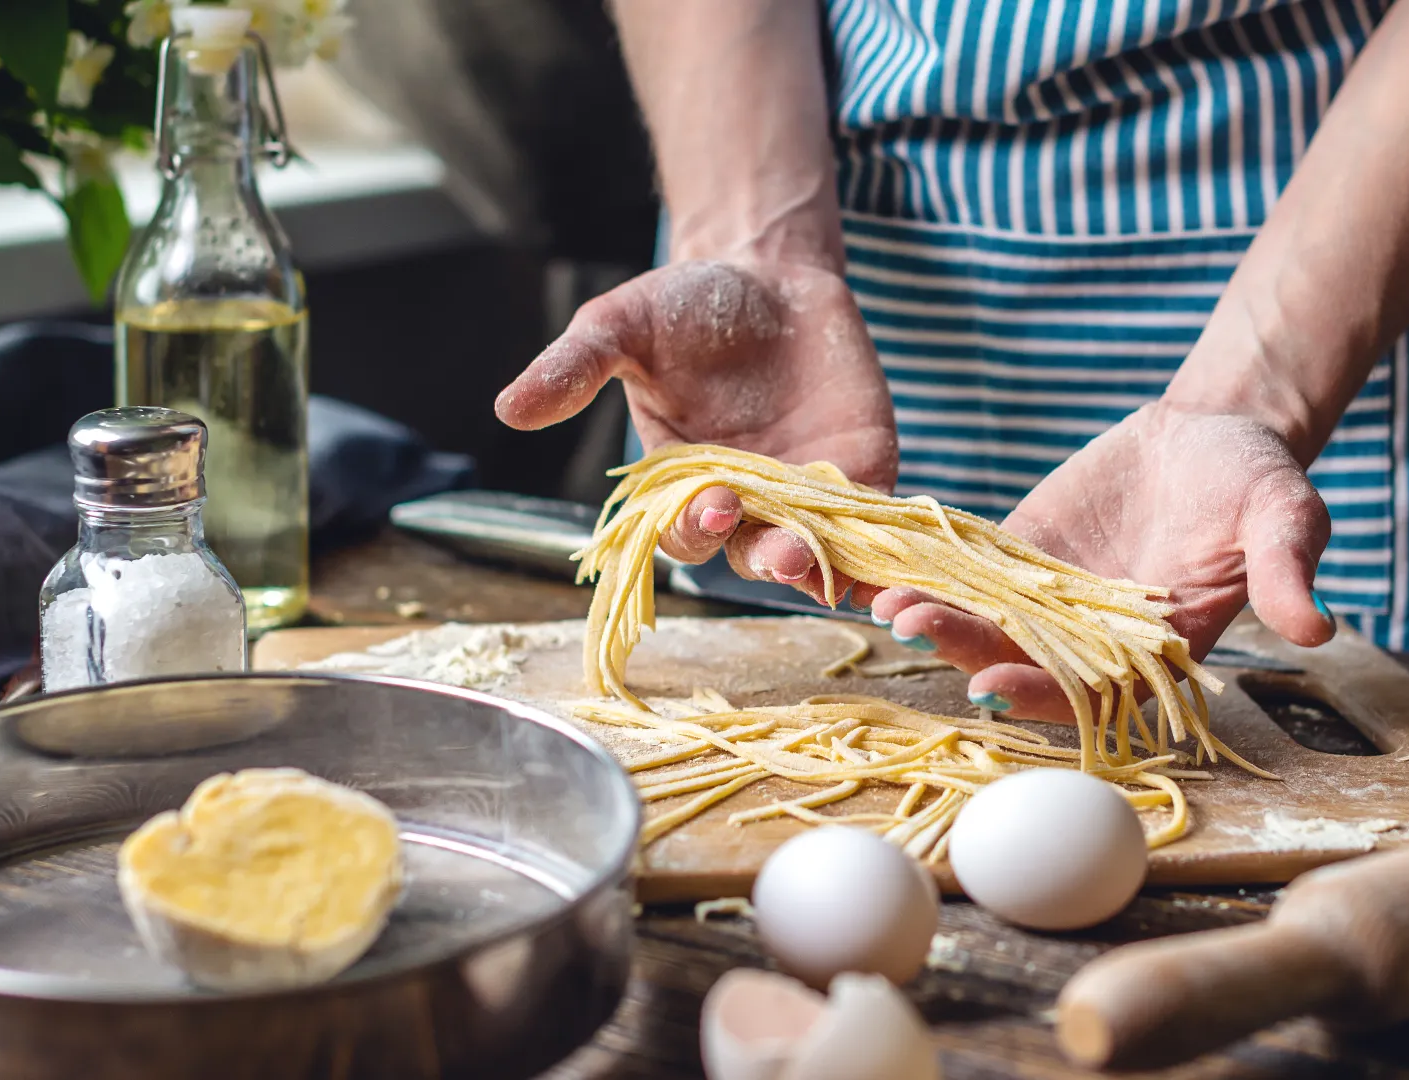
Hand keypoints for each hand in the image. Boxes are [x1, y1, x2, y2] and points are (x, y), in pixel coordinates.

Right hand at [497, 259, 897, 581]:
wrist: (767, 273)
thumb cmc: (683, 305)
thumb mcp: (620, 326)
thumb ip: (574, 368)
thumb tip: (507, 406)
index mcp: (682, 487)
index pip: (685, 535)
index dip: (697, 527)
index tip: (712, 500)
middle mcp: (745, 507)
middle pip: (755, 556)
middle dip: (770, 557)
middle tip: (786, 550)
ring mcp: (808, 497)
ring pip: (820, 553)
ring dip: (832, 565)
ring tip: (842, 562)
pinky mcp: (864, 474)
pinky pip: (876, 523)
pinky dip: (887, 542)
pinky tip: (901, 550)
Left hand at [860, 403, 1335, 723]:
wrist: (1216, 430)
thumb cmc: (1258, 480)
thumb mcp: (1285, 514)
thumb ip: (1288, 569)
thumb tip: (1316, 627)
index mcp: (1155, 648)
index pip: (1090, 690)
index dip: (1039, 692)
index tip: (990, 686)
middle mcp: (1092, 636)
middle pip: (1020, 657)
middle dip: (964, 646)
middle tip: (912, 625)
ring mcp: (1050, 597)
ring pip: (983, 617)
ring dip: (934, 613)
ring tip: (882, 598)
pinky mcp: (1020, 553)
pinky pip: (966, 568)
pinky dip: (924, 567)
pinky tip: (874, 562)